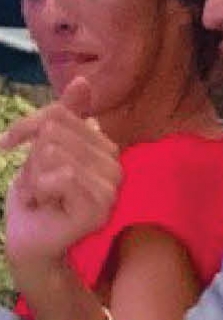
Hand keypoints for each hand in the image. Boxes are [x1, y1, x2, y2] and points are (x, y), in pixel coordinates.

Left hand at [2, 78, 121, 282]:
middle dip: (32, 159)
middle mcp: (115, 165)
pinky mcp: (100, 207)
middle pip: (54, 131)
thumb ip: (64, 115)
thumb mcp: (42, 148)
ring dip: (34, 176)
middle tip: (38, 185)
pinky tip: (46, 204)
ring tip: (42, 196)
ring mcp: (111, 188)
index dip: (27, 127)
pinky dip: (41, 189)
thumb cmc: (36, 196)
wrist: (28, 240)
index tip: (8, 143)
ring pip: (55, 152)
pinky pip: (63, 175)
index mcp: (105, 148)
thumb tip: (83, 79)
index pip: (59, 113)